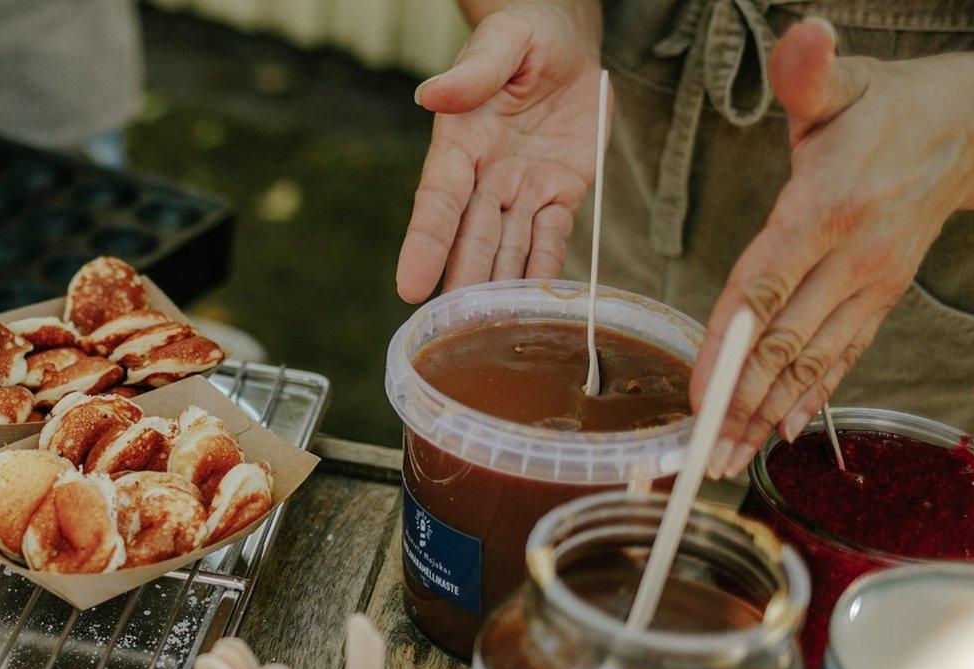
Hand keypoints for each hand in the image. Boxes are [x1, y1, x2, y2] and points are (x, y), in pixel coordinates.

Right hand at [395, 2, 602, 302]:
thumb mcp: (502, 41)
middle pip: (472, 236)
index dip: (425, 244)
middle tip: (454, 325)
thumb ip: (472, 73)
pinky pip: (552, 237)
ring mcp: (522, 188)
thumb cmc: (523, 34)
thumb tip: (430, 94)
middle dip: (464, 278)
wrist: (565, 41)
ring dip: (501, 286)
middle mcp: (485, 175)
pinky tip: (538, 306)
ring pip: (509, 246)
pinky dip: (546, 270)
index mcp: (460, 143)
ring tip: (490, 329)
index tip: (408, 285)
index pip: (438, 202)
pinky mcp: (559, 192)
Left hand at [700, 19, 973, 477]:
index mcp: (827, 207)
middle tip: (700, 450)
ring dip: (766, 413)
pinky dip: (810, 399)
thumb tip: (808, 36)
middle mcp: (852, 257)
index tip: (698, 390)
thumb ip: (809, 70)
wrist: (967, 131)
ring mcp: (870, 284)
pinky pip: (841, 357)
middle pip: (785, 340)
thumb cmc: (886, 107)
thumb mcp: (843, 82)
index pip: (766, 284)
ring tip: (726, 458)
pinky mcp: (879, 298)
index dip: (729, 341)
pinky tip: (778, 434)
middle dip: (740, 400)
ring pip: (811, 360)